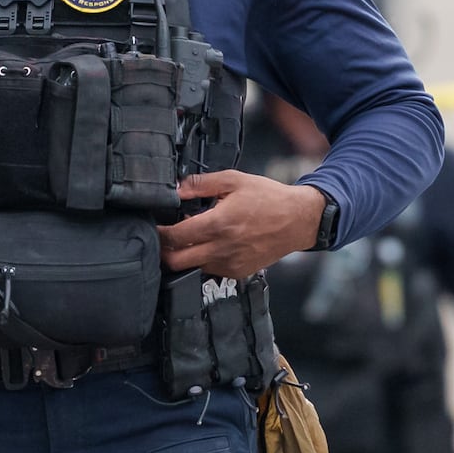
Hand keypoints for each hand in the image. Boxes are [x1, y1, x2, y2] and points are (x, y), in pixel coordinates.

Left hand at [161, 171, 325, 279]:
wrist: (297, 220)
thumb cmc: (269, 198)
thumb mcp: (234, 180)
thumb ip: (201, 184)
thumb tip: (176, 189)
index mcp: (219, 224)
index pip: (175, 237)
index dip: (159, 232)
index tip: (156, 226)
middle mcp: (222, 248)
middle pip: (176, 262)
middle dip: (164, 251)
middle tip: (163, 238)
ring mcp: (230, 264)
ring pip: (191, 268)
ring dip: (184, 256)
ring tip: (187, 239)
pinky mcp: (237, 272)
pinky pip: (210, 270)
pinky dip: (202, 260)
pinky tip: (208, 245)